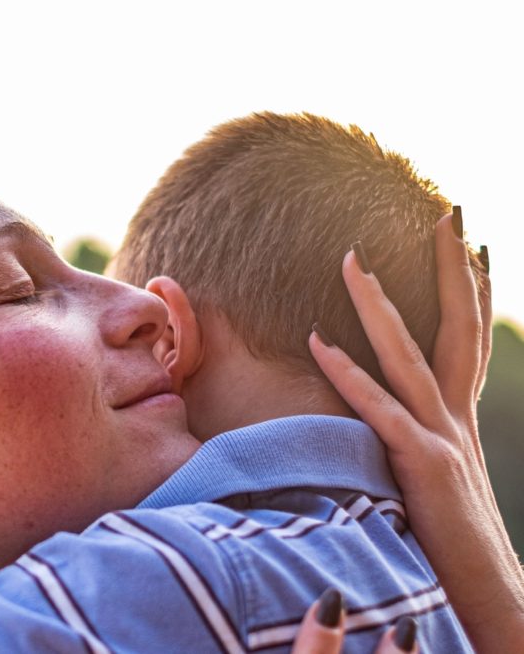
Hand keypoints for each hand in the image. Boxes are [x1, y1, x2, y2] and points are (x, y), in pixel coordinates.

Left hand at [309, 212, 523, 650]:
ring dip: (379, 305)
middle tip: (445, 213)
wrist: (490, 595)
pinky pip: (379, 410)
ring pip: (409, 355)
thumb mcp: (435, 481)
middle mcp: (455, 418)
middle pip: (456, 328)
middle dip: (449, 270)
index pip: (466, 339)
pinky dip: (349, 373)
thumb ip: (413, 443)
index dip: (470, 289)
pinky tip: (318, 339)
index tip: (468, 242)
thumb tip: (387, 422)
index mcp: (459, 418)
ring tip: (353, 257)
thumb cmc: (452, 543)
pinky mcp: (420, 466)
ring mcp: (441, 438)